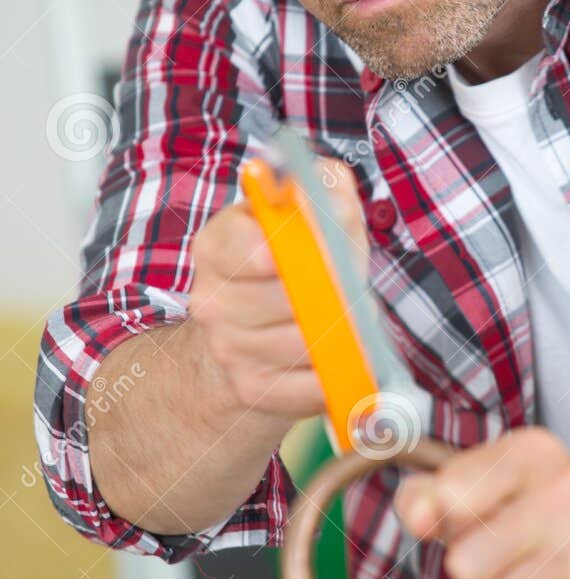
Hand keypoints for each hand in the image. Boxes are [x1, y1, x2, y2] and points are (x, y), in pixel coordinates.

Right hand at [188, 155, 367, 422]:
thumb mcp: (307, 217)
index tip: (317, 248)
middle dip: (334, 291)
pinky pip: (312, 384)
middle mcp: (212, 299)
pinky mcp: (252, 389)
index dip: (294, 249)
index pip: (252, 246)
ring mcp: (228, 349)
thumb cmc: (291, 269)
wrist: (250, 340)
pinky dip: (338, 372)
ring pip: (307, 341)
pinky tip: (338, 357)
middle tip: (349, 287)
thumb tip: (333, 191)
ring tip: (346, 319)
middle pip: (290, 297)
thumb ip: (324, 189)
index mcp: (217, 246)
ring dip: (343, 332)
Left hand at [393, 427, 569, 578]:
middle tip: (516, 557)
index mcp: (534, 452)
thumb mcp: (492, 483)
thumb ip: (430, 493)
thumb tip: (418, 517)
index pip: (450, 493)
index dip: (448, 517)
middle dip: (480, 572)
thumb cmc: (549, 513)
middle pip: (465, 565)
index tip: (473, 515)